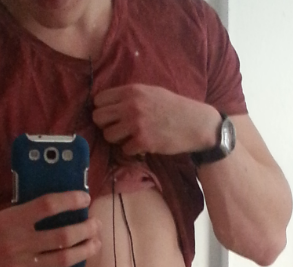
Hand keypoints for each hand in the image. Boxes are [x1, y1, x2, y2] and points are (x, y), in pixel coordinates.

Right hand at [0, 191, 101, 266]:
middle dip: (87, 229)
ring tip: (94, 244)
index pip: (48, 205)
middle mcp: (15, 243)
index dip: (71, 200)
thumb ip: (21, 217)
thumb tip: (56, 207)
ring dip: (85, 251)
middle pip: (63, 235)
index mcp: (9, 220)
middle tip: (95, 225)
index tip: (85, 198)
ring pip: (64, 260)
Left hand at [92, 84, 220, 156]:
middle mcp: (131, 105)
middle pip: (98, 118)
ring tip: (130, 137)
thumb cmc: (172, 107)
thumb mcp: (151, 92)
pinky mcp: (142, 141)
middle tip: (117, 128)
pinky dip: (132, 149)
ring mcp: (136, 124)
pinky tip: (142, 144)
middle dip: (105, 125)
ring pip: (108, 135)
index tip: (111, 116)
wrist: (194, 123)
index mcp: (132, 91)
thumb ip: (129, 96)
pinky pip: (124, 149)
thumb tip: (106, 104)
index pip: (99, 100)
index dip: (102, 109)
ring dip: (117, 139)